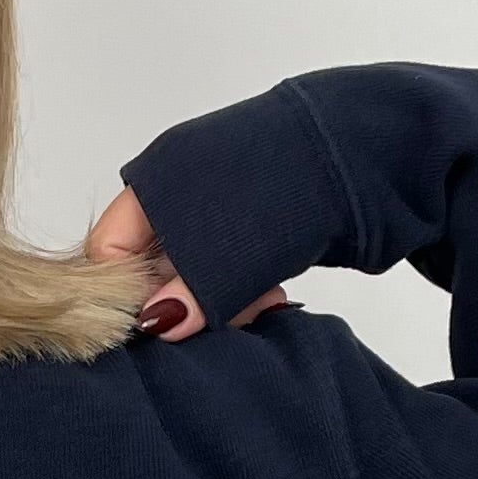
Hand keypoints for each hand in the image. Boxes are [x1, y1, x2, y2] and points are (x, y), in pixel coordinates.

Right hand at [85, 188, 285, 337]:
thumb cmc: (291, 187)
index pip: (109, 253)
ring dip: (221, 300)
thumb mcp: (233, 255)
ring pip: (194, 267)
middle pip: (151, 264)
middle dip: (182, 303)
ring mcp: (211, 196)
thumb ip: (191, 293)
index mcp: (154, 183)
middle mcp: (174, 186)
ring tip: (259, 309)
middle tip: (221, 325)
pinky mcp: (247, 210)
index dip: (128, 296)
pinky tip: (270, 297)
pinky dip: (243, 284)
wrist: (368, 148)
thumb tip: (157, 325)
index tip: (164, 329)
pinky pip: (227, 259)